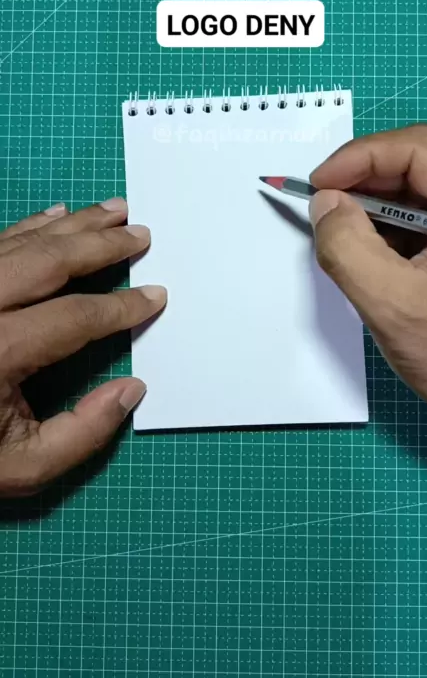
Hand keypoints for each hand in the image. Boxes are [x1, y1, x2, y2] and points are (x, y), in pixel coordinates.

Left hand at [0, 198, 165, 495]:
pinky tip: (55, 214)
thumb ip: (83, 434)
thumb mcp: (23, 467)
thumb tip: (131, 389)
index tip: (154, 295)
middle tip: (140, 233)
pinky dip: (30, 226)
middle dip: (101, 245)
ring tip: (112, 210)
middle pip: (48, 261)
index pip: (75, 317)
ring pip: (21, 241)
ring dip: (71, 224)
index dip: (121, 307)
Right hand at [309, 125, 426, 461]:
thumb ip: (351, 250)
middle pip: (415, 160)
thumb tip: (324, 203)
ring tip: (341, 234)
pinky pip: (415, 210)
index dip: (361, 158)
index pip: (421, 150)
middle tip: (320, 207)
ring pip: (411, 184)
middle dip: (361, 181)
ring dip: (369, 204)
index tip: (317, 184)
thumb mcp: (396, 306)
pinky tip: (366, 250)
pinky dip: (381, 223)